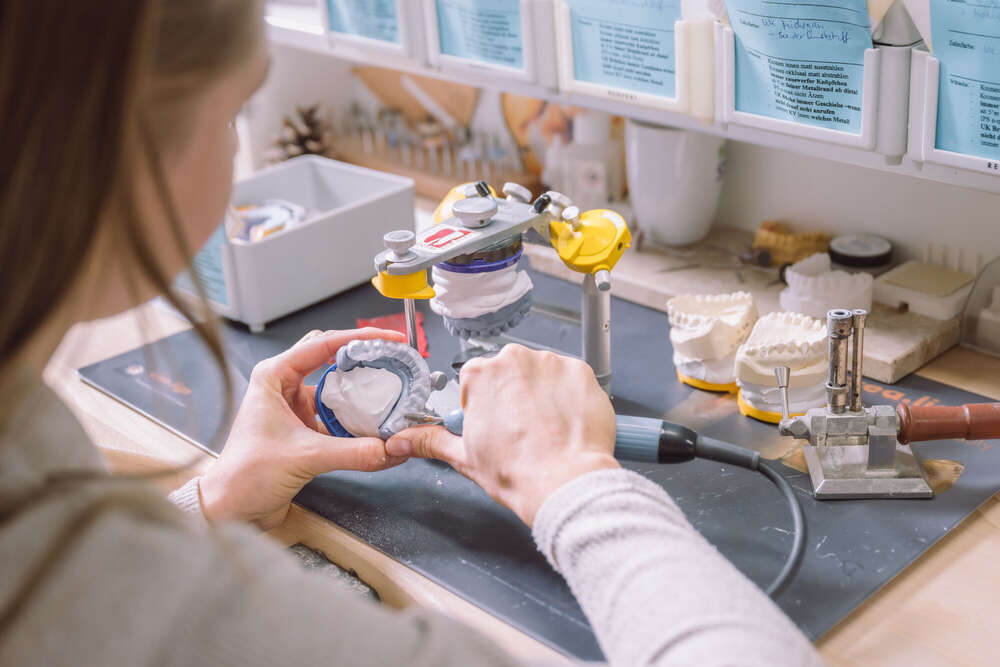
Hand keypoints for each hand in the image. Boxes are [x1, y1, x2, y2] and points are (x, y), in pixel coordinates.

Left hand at [200, 327, 407, 528]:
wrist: (232, 510)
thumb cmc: (244, 476)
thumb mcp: (305, 457)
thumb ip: (352, 452)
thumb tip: (389, 447)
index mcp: (273, 376)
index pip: (323, 343)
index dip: (359, 338)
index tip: (387, 338)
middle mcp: (283, 387)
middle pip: (331, 358)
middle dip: (362, 358)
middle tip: (390, 359)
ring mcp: (293, 407)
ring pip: (335, 387)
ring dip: (360, 391)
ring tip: (387, 390)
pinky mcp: (303, 429)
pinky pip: (336, 414)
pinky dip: (355, 418)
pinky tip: (372, 424)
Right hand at [387, 345, 618, 525]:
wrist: (564, 482)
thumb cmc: (517, 472)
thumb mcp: (463, 457)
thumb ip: (430, 441)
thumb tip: (402, 441)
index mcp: (481, 374)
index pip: (476, 381)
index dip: (483, 407)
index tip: (493, 425)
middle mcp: (515, 359)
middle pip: (510, 373)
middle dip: (513, 396)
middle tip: (520, 430)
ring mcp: (551, 363)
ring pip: (541, 375)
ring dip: (541, 395)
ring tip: (545, 429)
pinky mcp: (581, 372)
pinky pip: (571, 380)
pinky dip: (569, 398)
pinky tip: (564, 423)